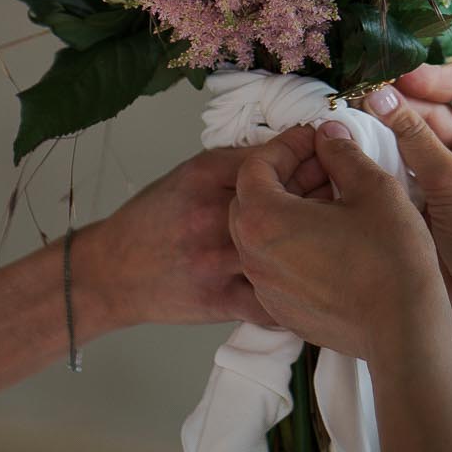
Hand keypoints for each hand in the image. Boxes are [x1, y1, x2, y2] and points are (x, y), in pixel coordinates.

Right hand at [81, 146, 327, 329]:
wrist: (112, 272)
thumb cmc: (154, 219)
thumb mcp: (189, 175)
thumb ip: (237, 164)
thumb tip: (292, 150)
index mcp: (206, 176)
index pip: (273, 157)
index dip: (308, 151)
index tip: (325, 150)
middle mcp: (213, 214)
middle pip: (288, 199)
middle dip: (322, 191)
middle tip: (339, 192)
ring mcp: (218, 260)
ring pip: (289, 248)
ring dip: (318, 242)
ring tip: (331, 238)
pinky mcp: (219, 300)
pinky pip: (275, 301)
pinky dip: (300, 293)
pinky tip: (311, 284)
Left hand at [228, 125, 445, 359]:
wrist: (404, 330)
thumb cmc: (389, 259)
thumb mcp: (372, 188)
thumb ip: (342, 154)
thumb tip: (328, 137)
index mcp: (263, 219)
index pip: (255, 165)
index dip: (286, 146)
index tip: (315, 140)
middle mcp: (252, 255)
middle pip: (252, 199)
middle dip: (285, 176)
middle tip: (323, 166)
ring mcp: (264, 287)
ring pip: (262, 234)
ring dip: (288, 210)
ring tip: (331, 201)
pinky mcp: (282, 310)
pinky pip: (275, 266)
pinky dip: (293, 245)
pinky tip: (330, 239)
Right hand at [360, 60, 451, 346]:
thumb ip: (414, 138)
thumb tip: (379, 96)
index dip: (435, 75)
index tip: (398, 79)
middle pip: (436, 106)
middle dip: (401, 102)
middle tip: (362, 101)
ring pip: (414, 136)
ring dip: (387, 130)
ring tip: (353, 123)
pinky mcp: (431, 199)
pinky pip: (403, 167)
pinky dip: (382, 159)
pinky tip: (357, 154)